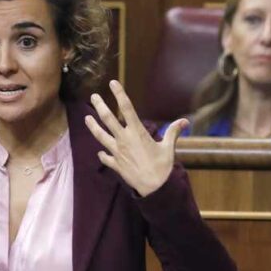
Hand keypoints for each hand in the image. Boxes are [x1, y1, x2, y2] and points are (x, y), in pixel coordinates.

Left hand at [85, 80, 188, 196]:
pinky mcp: (115, 164)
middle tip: (93, 97)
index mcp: (137, 132)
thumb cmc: (163, 166)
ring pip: (101, 136)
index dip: (119, 94)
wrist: (154, 188)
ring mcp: (117, 152)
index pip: (127, 108)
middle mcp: (124, 139)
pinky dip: (103, 154)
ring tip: (86, 118)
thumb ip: (173, 132)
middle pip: (108, 119)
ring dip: (93, 127)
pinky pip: (105, 157)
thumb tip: (185, 121)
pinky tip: (100, 152)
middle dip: (100, 106)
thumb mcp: (169, 147)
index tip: (112, 83)